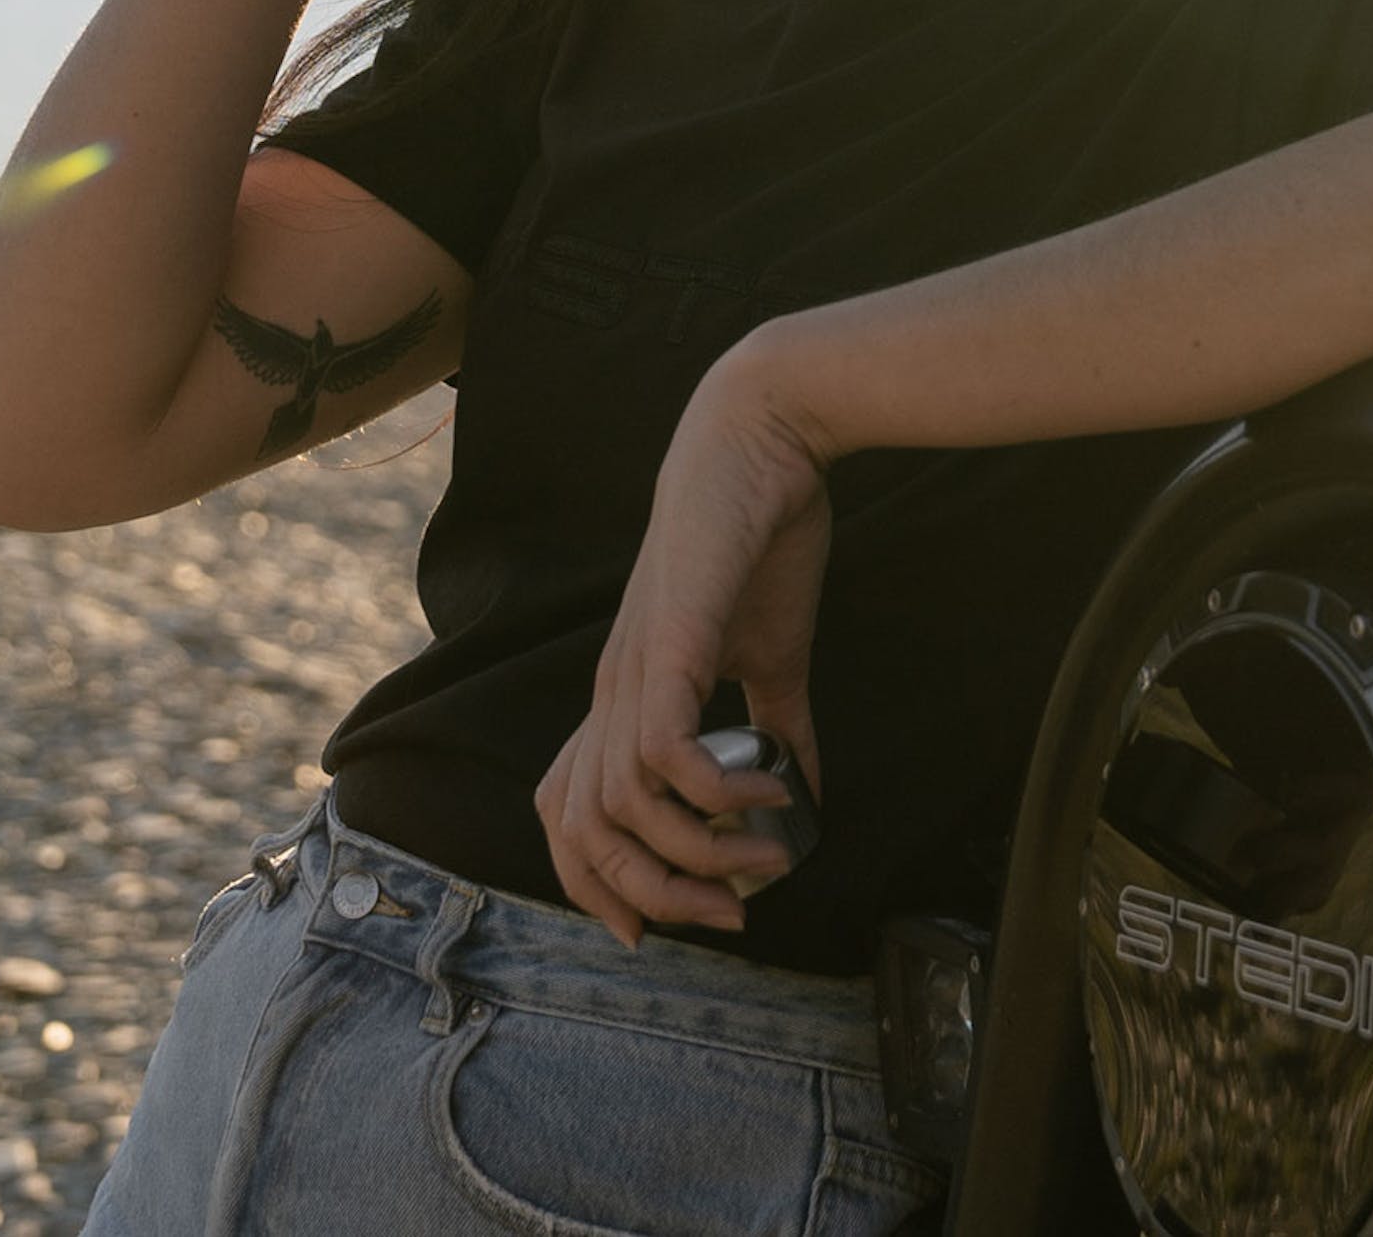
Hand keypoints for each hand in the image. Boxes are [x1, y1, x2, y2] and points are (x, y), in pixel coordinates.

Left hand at [537, 344, 835, 944]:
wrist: (761, 443)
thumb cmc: (759, 542)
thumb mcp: (772, 656)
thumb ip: (779, 727)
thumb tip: (806, 799)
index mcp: (624, 697)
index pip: (566, 812)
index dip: (594, 883)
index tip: (660, 930)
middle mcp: (613, 691)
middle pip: (583, 829)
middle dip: (653, 896)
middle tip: (731, 913)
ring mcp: (635, 666)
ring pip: (620, 803)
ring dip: (696, 853)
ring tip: (765, 855)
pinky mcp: (671, 641)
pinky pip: (664, 749)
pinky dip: (716, 791)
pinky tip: (774, 791)